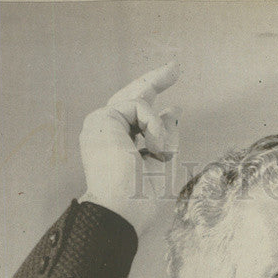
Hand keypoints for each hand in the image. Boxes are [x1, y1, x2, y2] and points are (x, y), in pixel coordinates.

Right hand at [79, 61, 180, 234]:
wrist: (121, 211)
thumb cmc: (140, 198)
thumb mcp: (162, 160)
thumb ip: (165, 134)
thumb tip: (174, 109)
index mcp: (117, 144)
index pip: (134, 113)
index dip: (153, 95)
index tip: (172, 80)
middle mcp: (105, 132)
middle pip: (131, 96)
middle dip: (154, 79)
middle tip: (176, 66)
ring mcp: (100, 124)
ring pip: (138, 102)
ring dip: (158, 128)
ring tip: (159, 152)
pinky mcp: (103, 119)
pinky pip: (138, 105)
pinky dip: (153, 125)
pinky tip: (153, 146)